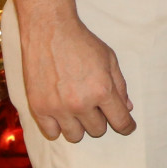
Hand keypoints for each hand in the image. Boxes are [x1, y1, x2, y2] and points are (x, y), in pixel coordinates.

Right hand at [18, 10, 135, 141]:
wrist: (49, 31)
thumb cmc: (82, 43)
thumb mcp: (109, 59)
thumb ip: (120, 85)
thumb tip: (127, 108)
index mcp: (102, 90)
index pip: (120, 121)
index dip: (127, 126)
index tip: (127, 127)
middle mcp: (81, 103)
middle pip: (98, 130)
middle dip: (100, 119)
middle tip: (95, 104)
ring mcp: (58, 108)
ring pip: (75, 136)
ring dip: (80, 125)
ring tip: (77, 110)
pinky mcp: (39, 108)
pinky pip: (52, 134)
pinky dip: (58, 127)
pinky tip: (61, 114)